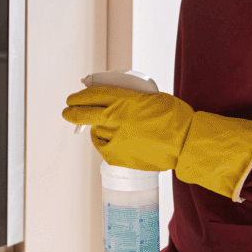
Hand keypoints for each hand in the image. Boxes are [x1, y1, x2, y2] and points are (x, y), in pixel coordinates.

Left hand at [63, 87, 251, 199]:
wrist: (184, 142)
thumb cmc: (174, 118)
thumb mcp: (150, 98)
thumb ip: (130, 99)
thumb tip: (118, 100)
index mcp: (122, 100)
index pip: (92, 96)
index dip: (80, 97)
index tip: (73, 98)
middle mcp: (114, 118)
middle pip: (83, 114)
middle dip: (72, 112)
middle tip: (68, 111)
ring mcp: (114, 138)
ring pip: (96, 132)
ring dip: (97, 128)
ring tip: (108, 129)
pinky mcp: (116, 156)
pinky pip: (102, 147)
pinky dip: (103, 142)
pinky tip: (110, 140)